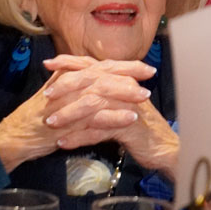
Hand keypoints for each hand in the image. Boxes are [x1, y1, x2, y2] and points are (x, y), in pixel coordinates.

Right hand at [0, 55, 153, 173]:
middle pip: (103, 73)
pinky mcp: (67, 123)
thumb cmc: (39, 116)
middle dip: (129, 73)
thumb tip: (100, 76)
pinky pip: (94, 118)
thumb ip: (77, 84)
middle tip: (151, 75)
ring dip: (125, 94)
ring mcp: (67, 103)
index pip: (101, 65)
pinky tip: (130, 118)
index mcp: (70, 77)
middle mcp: (69, 85)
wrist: (16, 135)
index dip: (125, 65)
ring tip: (145, 97)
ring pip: (100, 93)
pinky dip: (114, 117)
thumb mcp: (59, 94)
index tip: (147, 67)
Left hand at [43, 55, 178, 182]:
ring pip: (92, 104)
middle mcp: (124, 87)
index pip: (92, 64)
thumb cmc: (140, 128)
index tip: (48, 63)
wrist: (165, 148)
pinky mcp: (128, 126)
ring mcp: (126, 105)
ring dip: (68, 114)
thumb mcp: (120, 105)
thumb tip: (78, 86)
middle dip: (65, 86)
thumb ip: (104, 94)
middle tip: (45, 95)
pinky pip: (98, 130)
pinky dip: (79, 137)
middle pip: (91, 80)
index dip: (70, 61)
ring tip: (50, 122)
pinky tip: (63, 142)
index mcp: (120, 79)